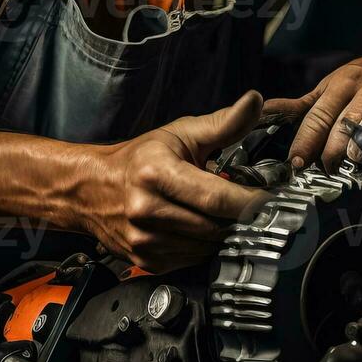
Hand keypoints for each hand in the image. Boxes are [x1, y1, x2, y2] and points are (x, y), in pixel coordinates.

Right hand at [74, 92, 265, 271]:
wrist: (89, 188)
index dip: (249, 203)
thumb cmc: (138, 159)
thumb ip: (223, 123)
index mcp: (157, 174)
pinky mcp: (145, 260)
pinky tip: (197, 227)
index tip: (272, 202)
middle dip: (238, 218)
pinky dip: (202, 246)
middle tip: (250, 206)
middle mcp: (147, 210)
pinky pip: (191, 259)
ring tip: (219, 214)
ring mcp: (144, 240)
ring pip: (206, 247)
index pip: (215, 198)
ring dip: (221, 233)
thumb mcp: (179, 134)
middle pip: (214, 226)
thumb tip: (255, 102)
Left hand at [263, 53, 361, 171]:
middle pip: (346, 115)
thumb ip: (304, 106)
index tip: (296, 161)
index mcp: (338, 85)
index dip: (306, 139)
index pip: (318, 115)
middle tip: (328, 166)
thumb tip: (268, 115)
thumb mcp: (333, 87)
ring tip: (361, 149)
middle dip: (335, 142)